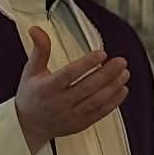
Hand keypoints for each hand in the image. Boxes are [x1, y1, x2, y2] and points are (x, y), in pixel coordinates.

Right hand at [14, 27, 129, 152]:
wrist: (29, 125)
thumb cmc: (31, 95)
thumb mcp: (31, 71)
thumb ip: (40, 50)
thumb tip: (37, 29)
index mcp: (46, 88)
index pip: (68, 75)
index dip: (86, 64)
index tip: (101, 53)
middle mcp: (59, 103)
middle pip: (87, 87)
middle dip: (106, 74)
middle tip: (121, 61)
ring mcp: (71, 115)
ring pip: (96, 100)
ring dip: (113, 86)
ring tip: (124, 73)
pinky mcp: (81, 124)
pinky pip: (100, 113)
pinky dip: (113, 101)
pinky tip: (122, 89)